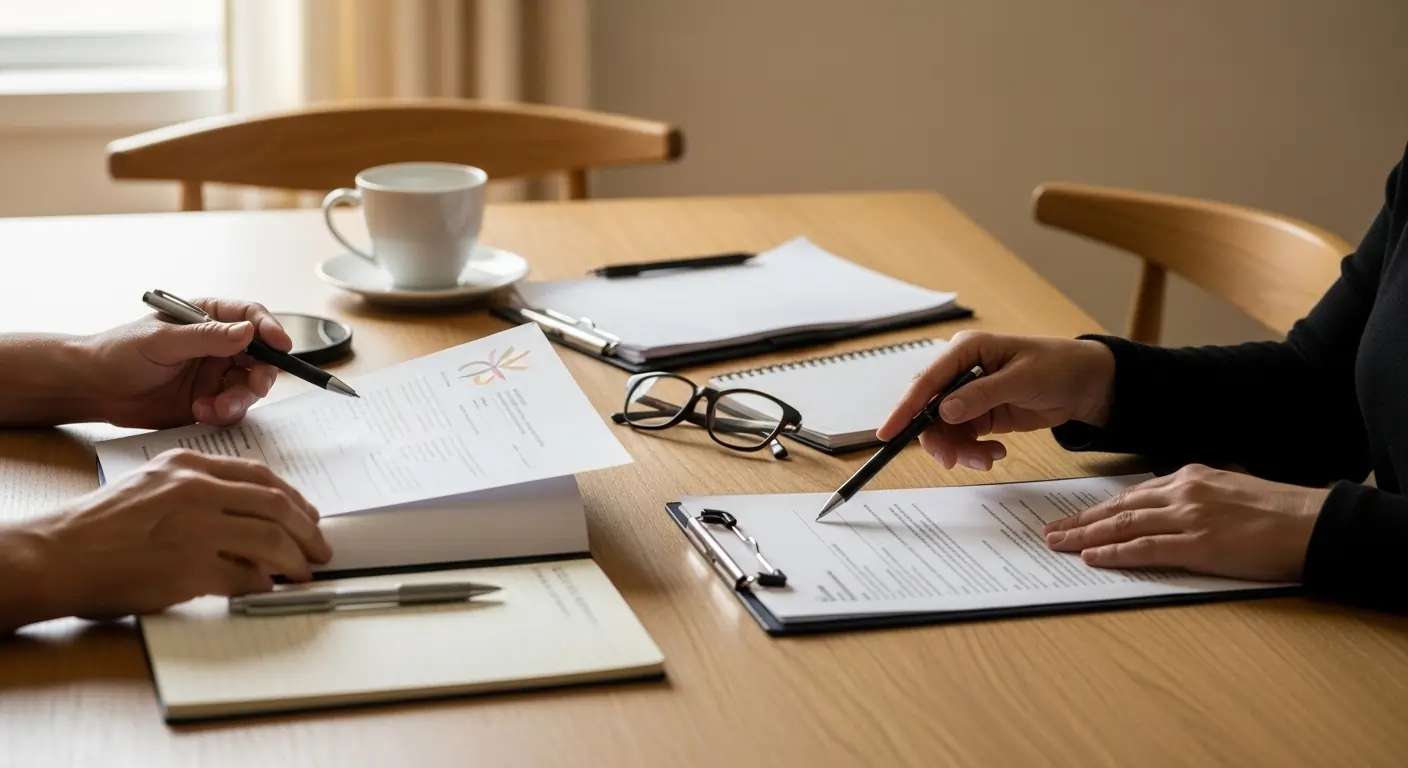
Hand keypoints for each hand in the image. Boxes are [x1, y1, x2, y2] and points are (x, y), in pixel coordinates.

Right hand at [28, 449, 331, 620]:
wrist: (57, 553)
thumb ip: (201, 492)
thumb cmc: (99, 526)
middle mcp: (196, 490)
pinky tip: (267, 589)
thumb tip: (249, 517)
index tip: (309, 515)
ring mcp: (195, 528)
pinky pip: (245, 577)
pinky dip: (263, 584)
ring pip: (271, 540)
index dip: (295, 498)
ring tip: (303, 572)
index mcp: (188, 466)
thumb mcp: (153, 486)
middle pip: (276, 506)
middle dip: (308, 530)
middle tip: (319, 549)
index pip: (261, 476)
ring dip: (296, 560)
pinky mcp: (190, 567)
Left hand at [85, 298, 292, 428]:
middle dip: (261, 375)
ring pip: (249, 387)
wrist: (95, 390)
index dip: (270, 330)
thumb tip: (248, 331)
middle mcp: (218, 346)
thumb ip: (207, 337)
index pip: (251, 317)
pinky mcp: (210, 401)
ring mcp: (215, 375)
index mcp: (209, 318)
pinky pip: (233, 409)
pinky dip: (222, 413)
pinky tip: (199, 412)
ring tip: (212, 408)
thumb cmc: (120, 353)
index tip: (282, 345)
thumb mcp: (163, 341)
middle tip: (254, 388)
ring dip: (238, 399)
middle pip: (260, 357)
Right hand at [877, 331, 1115, 470]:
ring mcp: (969, 395)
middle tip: (952, 460)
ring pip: (945, 430)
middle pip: (928, 410)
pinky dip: (975, 451)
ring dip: (961, 450)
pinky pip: (963, 439)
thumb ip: (982, 394)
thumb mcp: (1022, 379)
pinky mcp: (979, 414)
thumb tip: (944, 411)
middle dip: (938, 438)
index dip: (904, 408)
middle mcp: (960, 371)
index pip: (926, 381)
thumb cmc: (1058, 367)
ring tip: (988, 459)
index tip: (889, 433)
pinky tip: (997, 453)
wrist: (1086, 384)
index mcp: (965, 350)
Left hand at [1043, 464, 1330, 580]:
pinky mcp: (1198, 545)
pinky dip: (1115, 553)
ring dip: (1085, 536)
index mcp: (1191, 477)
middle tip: (1050, 531)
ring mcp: (1188, 518)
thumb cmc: (1277, 512)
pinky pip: (1145, 548)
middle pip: (1118, 508)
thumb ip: (1198, 496)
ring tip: (1058, 544)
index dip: (1100, 508)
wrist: (1311, 523)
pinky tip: (1092, 557)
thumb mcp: (1231, 489)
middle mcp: (1183, 492)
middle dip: (1080, 521)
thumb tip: (1172, 509)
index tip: (1076, 516)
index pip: (1133, 494)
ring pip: (1123, 526)